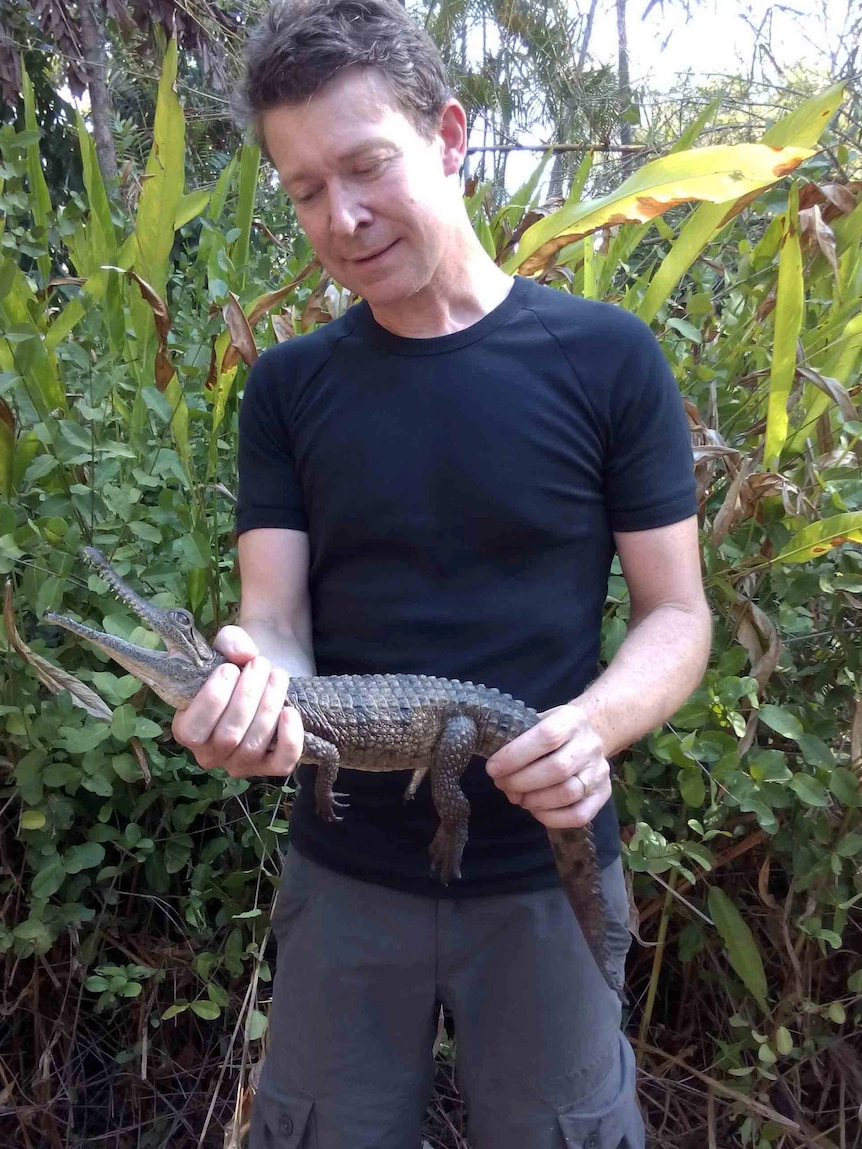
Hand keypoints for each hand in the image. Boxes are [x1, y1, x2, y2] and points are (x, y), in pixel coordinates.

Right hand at [171, 625, 303, 777]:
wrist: (268, 675)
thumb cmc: (238, 664)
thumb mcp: (227, 646)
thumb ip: (229, 642)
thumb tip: (244, 654)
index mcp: (187, 730)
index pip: (193, 730)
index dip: (213, 698)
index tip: (230, 668)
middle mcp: (210, 754)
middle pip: (228, 735)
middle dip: (248, 695)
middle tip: (261, 664)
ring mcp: (240, 764)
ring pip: (253, 745)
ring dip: (268, 705)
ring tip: (277, 675)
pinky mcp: (271, 766)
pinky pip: (280, 763)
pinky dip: (288, 739)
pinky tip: (289, 711)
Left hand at [485, 703, 610, 827]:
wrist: (592, 732)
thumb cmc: (554, 729)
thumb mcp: (538, 720)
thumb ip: (518, 739)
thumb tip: (496, 768)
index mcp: (571, 720)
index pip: (546, 737)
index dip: (515, 755)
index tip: (493, 768)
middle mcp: (590, 745)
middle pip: (557, 769)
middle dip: (521, 782)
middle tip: (502, 785)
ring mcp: (600, 771)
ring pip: (568, 793)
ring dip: (535, 801)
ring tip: (518, 798)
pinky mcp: (605, 793)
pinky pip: (580, 815)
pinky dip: (552, 818)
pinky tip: (535, 810)